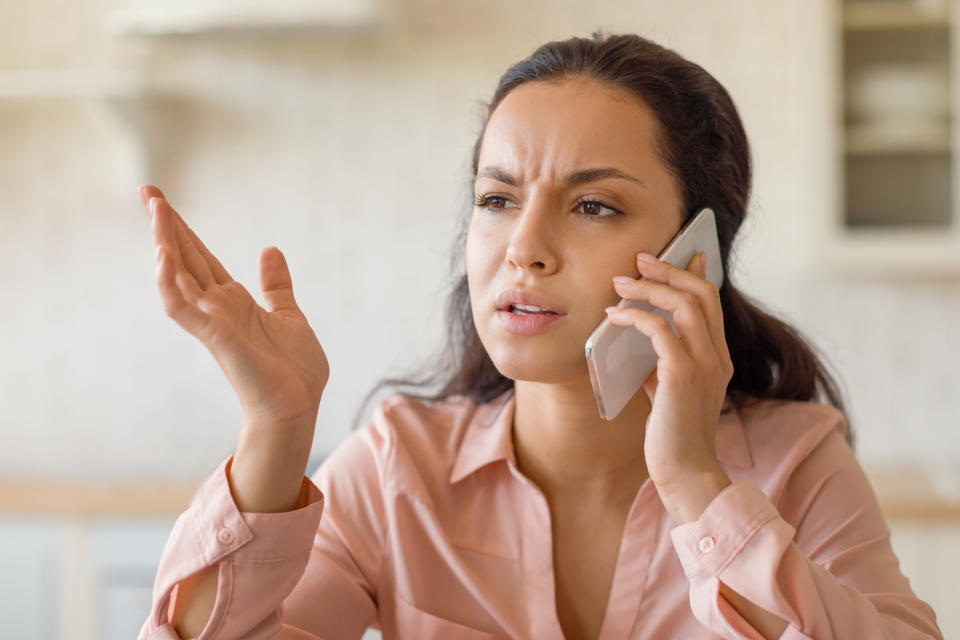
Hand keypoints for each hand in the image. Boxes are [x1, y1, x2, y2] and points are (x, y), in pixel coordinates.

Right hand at [140, 185, 328, 429]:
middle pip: (184, 258)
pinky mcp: (216, 337)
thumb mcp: (288, 314)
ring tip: (156, 209)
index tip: (162, 200)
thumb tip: (269, 249)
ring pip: (177, 277)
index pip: (200, 256)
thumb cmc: (293, 370)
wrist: (297, 407)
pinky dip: (170, 284)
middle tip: (146, 189)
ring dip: (165, 244)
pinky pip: (183, 308)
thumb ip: (276, 285)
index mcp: (233, 301)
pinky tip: (165, 257)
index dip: (183, 229)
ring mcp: (213, 322)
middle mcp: (216, 308)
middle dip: (166, 224)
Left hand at [605, 251, 733, 520]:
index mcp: (717, 358)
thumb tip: (640, 333)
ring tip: (620, 283)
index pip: (711, 303)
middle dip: (668, 270)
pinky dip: (635, 316)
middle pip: (700, 294)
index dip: (694, 274)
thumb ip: (663, 361)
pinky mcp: (683, 376)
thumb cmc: (671, 435)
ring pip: (684, 305)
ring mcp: (704, 365)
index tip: (679, 254)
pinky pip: (659, 330)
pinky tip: (615, 316)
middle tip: (640, 259)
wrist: (685, 473)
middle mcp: (717, 357)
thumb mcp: (669, 390)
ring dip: (649, 288)